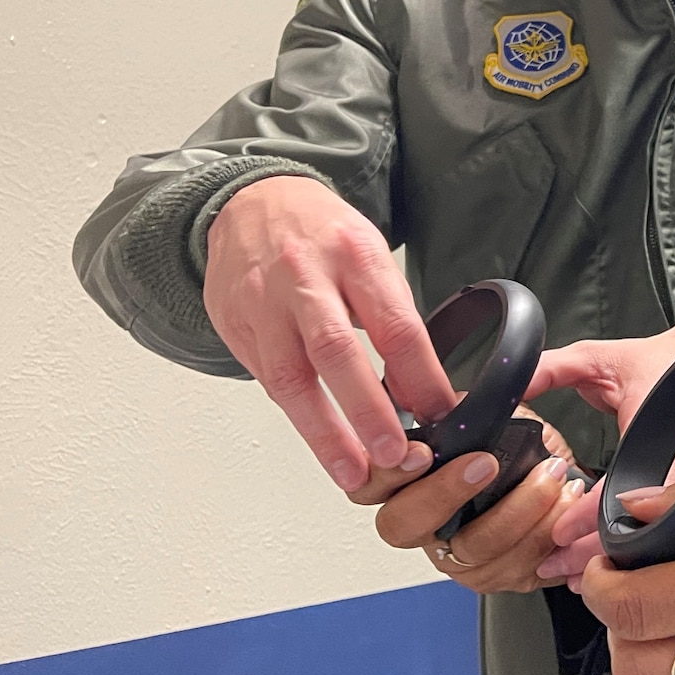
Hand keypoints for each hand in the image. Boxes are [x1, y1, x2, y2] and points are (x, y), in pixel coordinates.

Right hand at [203, 175, 454, 490]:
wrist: (252, 202)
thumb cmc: (323, 235)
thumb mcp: (372, 258)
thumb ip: (396, 320)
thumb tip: (425, 390)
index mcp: (355, 255)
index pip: (395, 323)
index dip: (420, 376)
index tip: (440, 414)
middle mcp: (304, 277)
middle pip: (337, 351)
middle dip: (367, 410)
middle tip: (394, 455)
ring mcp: (262, 303)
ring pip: (290, 376)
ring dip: (324, 433)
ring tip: (353, 473)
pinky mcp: (234, 325)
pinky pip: (267, 379)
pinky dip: (296, 415)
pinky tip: (320, 443)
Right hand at [367, 417, 584, 593]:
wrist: (562, 480)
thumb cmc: (516, 448)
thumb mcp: (487, 417)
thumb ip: (461, 410)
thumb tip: (453, 400)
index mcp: (407, 484)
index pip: (366, 484)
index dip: (386, 472)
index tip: (421, 452)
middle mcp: (424, 528)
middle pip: (403, 526)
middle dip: (446, 492)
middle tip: (487, 463)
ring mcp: (459, 559)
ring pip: (473, 550)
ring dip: (519, 508)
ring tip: (550, 474)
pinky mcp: (501, 577)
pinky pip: (519, 567)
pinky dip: (549, 531)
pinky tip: (564, 502)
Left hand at [525, 320, 674, 583]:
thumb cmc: (661, 360)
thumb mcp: (601, 358)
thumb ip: (552, 369)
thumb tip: (509, 385)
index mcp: (669, 432)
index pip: (624, 490)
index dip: (587, 517)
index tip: (557, 533)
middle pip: (644, 529)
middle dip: (597, 555)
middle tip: (555, 567)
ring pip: (660, 539)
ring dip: (618, 560)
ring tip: (576, 575)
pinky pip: (671, 530)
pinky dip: (641, 549)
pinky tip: (614, 561)